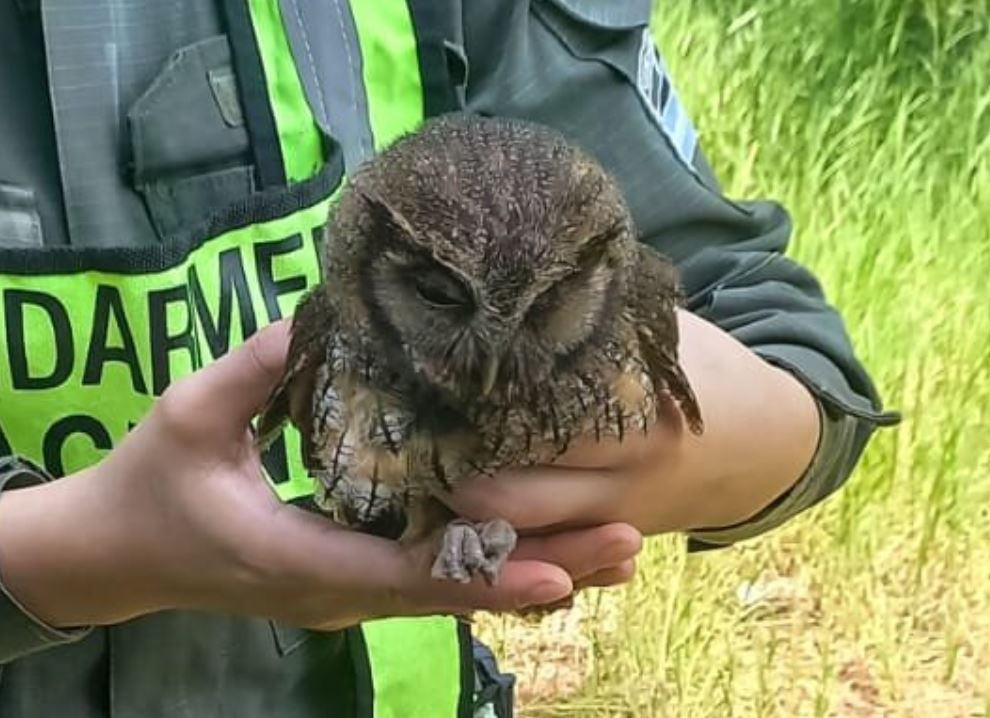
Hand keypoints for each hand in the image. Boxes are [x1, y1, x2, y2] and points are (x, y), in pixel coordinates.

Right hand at [0, 322, 640, 630]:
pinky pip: (436, 583)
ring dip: (535, 573)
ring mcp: (350, 594)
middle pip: (456, 595)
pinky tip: (549, 551)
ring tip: (615, 552)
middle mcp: (341, 592)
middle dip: (544, 574)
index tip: (560, 571)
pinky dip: (495, 568)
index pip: (408, 576)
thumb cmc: (150, 483)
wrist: (116, 554)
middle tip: (629, 547)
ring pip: (455, 596)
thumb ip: (256, 369)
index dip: (485, 575)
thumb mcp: (191, 415)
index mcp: (302, 559)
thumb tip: (325, 314)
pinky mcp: (352, 582)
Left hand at [446, 310, 820, 538]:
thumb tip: (511, 280)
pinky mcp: (602, 539)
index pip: (530, 424)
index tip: (417, 379)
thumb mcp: (662, 336)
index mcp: (633, 420)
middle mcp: (616, 484)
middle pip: (508, 497)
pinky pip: (538, 546)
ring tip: (420, 466)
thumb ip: (596, 322)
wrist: (767, 445)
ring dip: (466, 510)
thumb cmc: (707, 372)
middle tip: (405, 432)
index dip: (467, 408)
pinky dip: (498, 529)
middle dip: (449, 472)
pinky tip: (457, 499)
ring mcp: (607, 522)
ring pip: (515, 535)